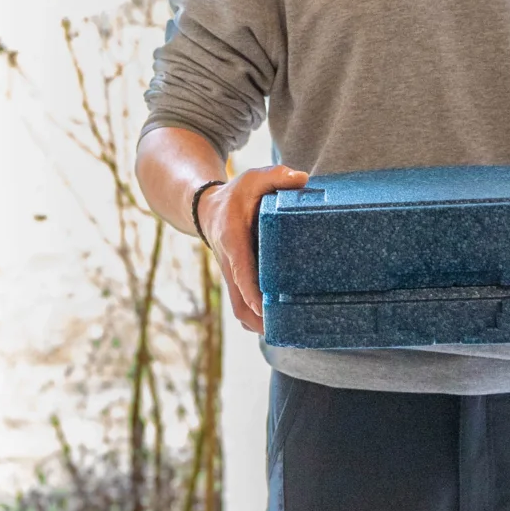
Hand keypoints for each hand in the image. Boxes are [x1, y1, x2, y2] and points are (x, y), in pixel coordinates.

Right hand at [196, 165, 308, 334]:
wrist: (207, 210)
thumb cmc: (234, 196)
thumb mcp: (252, 179)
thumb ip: (276, 177)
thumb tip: (302, 180)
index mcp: (233, 241)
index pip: (240, 272)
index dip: (251, 291)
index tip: (262, 307)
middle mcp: (230, 265)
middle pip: (239, 303)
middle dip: (259, 320)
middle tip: (286, 330)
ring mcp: (232, 277)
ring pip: (240, 311)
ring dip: (259, 325)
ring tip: (288, 333)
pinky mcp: (237, 282)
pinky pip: (243, 307)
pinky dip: (257, 319)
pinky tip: (280, 323)